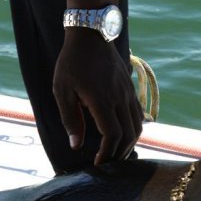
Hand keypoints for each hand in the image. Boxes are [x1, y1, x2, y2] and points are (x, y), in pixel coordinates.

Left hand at [53, 28, 143, 165]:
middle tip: (106, 164)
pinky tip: (123, 136)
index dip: (107, 153)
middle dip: (118, 154)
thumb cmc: (71, 63)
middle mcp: (120, 98)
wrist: (91, 36)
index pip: (113, 134)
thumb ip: (70, 119)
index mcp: (102, 99)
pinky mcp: (130, 89)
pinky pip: (138, 115)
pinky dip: (134, 130)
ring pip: (138, 126)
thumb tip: (76, 145)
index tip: (97, 164)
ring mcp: (128, 93)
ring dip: (129, 143)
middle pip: (129, 135)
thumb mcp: (62, 90)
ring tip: (115, 153)